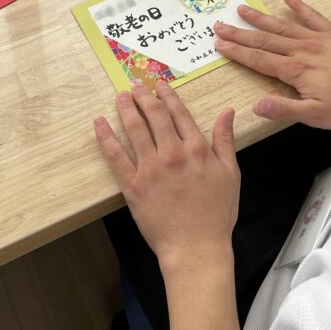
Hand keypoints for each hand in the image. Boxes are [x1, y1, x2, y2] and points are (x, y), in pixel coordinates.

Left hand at [93, 80, 239, 270]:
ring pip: (135, 129)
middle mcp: (172, 153)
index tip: (159, 84)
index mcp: (197, 149)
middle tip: (136, 85)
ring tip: (121, 96)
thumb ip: (225, 140)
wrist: (196, 247)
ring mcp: (151, 168)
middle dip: (144, 97)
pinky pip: (116, 157)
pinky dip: (106, 137)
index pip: (179, 113)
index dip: (168, 96)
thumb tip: (228, 111)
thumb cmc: (217, 214)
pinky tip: (99, 123)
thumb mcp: (231, 173)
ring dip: (126, 109)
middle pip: (155, 116)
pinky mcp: (133, 186)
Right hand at [214, 0, 330, 129]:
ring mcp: (318, 40)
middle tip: (219, 25)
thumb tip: (255, 105)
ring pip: (282, 26)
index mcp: (296, 71)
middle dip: (240, 34)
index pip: (259, 61)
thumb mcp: (316, 116)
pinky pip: (312, 16)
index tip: (219, 45)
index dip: (237, 53)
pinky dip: (299, 5)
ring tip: (241, 9)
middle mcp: (303, 50)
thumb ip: (284, 109)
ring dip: (260, 18)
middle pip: (265, 41)